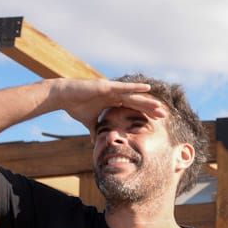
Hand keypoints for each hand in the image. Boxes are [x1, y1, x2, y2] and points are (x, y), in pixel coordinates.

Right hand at [47, 78, 168, 131]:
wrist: (62, 96)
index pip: (132, 108)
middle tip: (164, 115)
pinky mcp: (106, 86)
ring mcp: (111, 89)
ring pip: (133, 96)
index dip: (144, 113)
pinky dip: (135, 88)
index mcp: (112, 101)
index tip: (156, 120)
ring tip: (160, 106)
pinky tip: (147, 88)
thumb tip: (96, 141)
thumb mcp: (88, 122)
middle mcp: (114, 94)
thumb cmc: (75, 106)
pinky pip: (124, 87)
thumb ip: (95, 130)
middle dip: (150, 109)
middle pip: (136, 102)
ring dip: (147, 101)